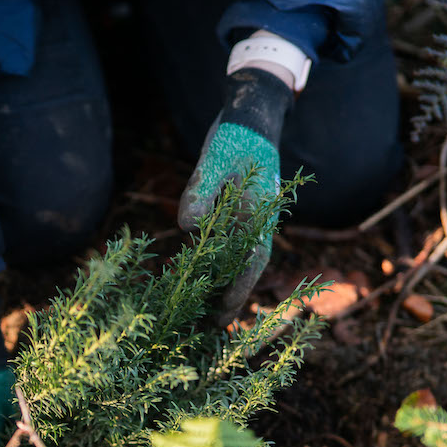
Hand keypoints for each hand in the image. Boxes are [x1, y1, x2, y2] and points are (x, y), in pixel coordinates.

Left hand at [178, 66, 293, 313]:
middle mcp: (259, 222)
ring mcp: (251, 221)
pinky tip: (203, 284)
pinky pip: (231, 250)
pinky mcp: (239, 218)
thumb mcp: (213, 160)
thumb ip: (201, 191)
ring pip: (240, 262)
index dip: (237, 288)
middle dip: (231, 298)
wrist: (250, 119)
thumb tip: (187, 226)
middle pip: (247, 269)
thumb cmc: (233, 138)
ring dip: (225, 288)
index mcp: (259, 213)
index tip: (222, 312)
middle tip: (212, 327)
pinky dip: (220, 269)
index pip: (250, 260)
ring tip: (207, 317)